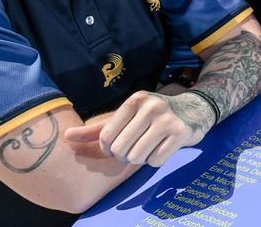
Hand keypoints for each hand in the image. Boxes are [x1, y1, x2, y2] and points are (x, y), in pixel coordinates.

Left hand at [64, 91, 214, 166]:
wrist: (194, 109)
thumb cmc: (153, 116)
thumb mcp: (126, 116)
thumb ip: (97, 129)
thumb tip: (66, 136)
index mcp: (135, 100)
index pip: (106, 136)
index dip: (108, 149)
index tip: (118, 146)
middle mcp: (151, 107)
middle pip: (120, 150)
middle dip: (125, 156)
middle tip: (135, 148)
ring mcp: (167, 119)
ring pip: (137, 157)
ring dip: (140, 159)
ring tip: (148, 148)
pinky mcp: (181, 133)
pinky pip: (156, 161)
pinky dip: (156, 160)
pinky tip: (163, 148)